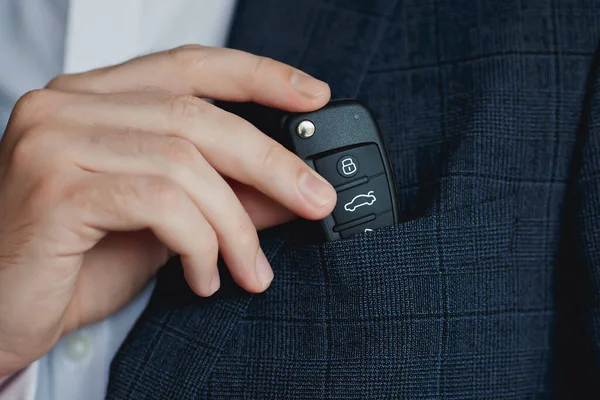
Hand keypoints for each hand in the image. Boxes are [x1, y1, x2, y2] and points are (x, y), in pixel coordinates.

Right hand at [0, 45, 335, 374]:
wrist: (4, 314)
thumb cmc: (78, 265)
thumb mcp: (169, 224)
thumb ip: (225, 197)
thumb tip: (290, 187)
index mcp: (93, 101)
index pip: (189, 66)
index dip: (258, 74)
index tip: (312, 96)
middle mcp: (67, 107)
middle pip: (197, 115)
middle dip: (271, 162)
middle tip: (316, 200)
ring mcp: (54, 142)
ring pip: (185, 162)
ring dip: (236, 224)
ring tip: (250, 269)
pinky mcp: (54, 189)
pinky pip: (160, 202)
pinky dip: (199, 243)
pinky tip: (204, 277)